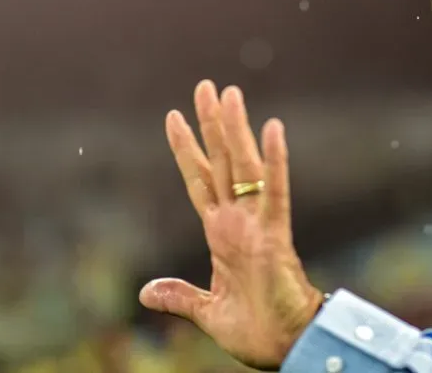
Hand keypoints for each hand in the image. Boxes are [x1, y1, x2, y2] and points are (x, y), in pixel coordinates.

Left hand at [139, 80, 323, 370]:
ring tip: (229, 93)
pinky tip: (273, 129)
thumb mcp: (207, 311)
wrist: (285, 347)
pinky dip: (275, 161)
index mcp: (222, 234)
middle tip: (205, 85)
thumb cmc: (255, 331)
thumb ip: (180, 296)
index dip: (185, 149)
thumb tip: (146, 292)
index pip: (199, 181)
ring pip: (244, 166)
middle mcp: (238, 220)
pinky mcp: (275, 235)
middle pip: (220, 162)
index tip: (173, 116)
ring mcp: (257, 224)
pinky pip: (276, 191)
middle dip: (211, 124)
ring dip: (235, 129)